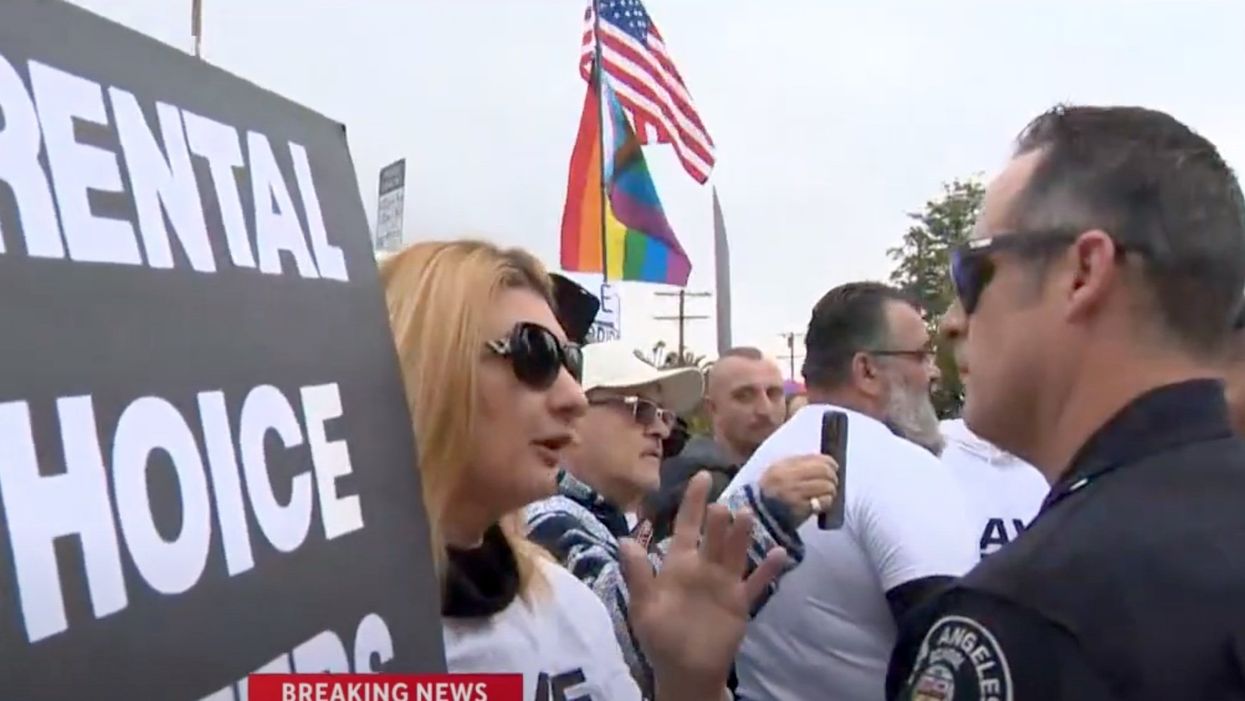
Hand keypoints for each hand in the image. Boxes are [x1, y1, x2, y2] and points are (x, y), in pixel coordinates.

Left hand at [620, 472, 787, 699]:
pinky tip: (780, 552)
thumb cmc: (660, 636)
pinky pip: (756, 583)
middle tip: (722, 504)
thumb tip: (625, 538)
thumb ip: (637, 573)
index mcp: (679, 563)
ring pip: (735, 551)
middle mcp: (703, 567)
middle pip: (714, 535)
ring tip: (747, 516)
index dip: (693, 501)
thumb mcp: (643, 605)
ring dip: (741, 535)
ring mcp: (724, 583)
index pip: (687, 525)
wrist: (684, 670)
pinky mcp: (740, 602)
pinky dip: (768, 569)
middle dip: (719, 518)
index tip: (703, 476)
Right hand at [757, 454, 838, 522]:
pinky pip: (824, 501)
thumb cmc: (772, 494)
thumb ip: (798, 465)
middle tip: (832, 484)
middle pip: (824, 471)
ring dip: (831, 491)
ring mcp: (794, 493)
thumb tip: (825, 462)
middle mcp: (788, 477)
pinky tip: (821, 505)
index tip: (834, 468)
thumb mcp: (778, 472)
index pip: (815, 459)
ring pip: (827, 486)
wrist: (760, 517)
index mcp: (783, 466)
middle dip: (833, 477)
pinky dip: (827, 502)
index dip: (830, 463)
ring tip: (826, 495)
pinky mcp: (800, 508)